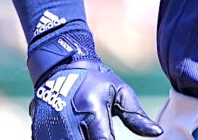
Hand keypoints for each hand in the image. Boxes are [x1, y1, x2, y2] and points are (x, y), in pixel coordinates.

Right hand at [31, 60, 162, 139]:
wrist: (62, 65)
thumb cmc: (97, 80)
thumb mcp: (120, 92)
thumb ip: (136, 116)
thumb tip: (158, 133)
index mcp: (91, 109)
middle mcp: (68, 119)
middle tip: (101, 136)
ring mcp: (50, 125)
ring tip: (88, 134)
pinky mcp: (39, 128)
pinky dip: (64, 139)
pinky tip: (77, 135)